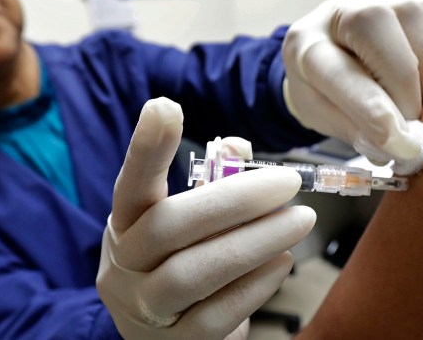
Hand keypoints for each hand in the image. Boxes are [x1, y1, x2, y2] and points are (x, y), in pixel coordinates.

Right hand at [96, 98, 315, 339]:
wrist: (164, 337)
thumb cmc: (178, 264)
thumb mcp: (183, 225)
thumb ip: (209, 185)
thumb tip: (235, 146)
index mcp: (124, 225)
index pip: (131, 184)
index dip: (146, 148)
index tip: (166, 107)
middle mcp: (123, 266)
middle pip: (167, 228)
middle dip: (232, 200)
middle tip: (287, 182)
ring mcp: (143, 310)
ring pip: (191, 273)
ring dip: (253, 242)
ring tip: (299, 220)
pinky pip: (216, 316)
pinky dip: (254, 286)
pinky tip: (281, 262)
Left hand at [282, 0, 422, 164]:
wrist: (331, 51)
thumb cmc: (323, 89)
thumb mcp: (324, 115)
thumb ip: (358, 131)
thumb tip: (400, 145)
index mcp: (305, 46)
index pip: (337, 73)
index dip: (370, 108)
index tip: (397, 140)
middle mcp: (341, 14)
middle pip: (381, 43)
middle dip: (402, 92)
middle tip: (407, 127)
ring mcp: (381, 1)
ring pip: (418, 42)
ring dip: (421, 86)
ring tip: (405, 104)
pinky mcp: (416, 3)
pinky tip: (415, 81)